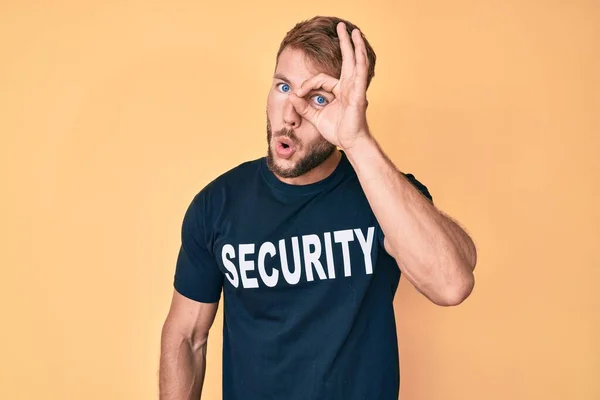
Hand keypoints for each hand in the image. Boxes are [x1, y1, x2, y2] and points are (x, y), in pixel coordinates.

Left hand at [288, 22, 370, 149]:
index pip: (320, 79)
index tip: (297, 95)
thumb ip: (304, 107)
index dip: (306, 85)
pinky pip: (360, 75)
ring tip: (353, 31)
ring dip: (355, 46)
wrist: (350, 143)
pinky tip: (359, 50)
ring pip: (356, 62)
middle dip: (345, 43)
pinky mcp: (359, 95)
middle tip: (343, 26)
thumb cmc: (338, 131)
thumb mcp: (315, 117)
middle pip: (347, 60)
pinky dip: (359, 62)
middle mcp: (349, 87)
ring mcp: (355, 89)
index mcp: (340, 91)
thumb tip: (291, 96)